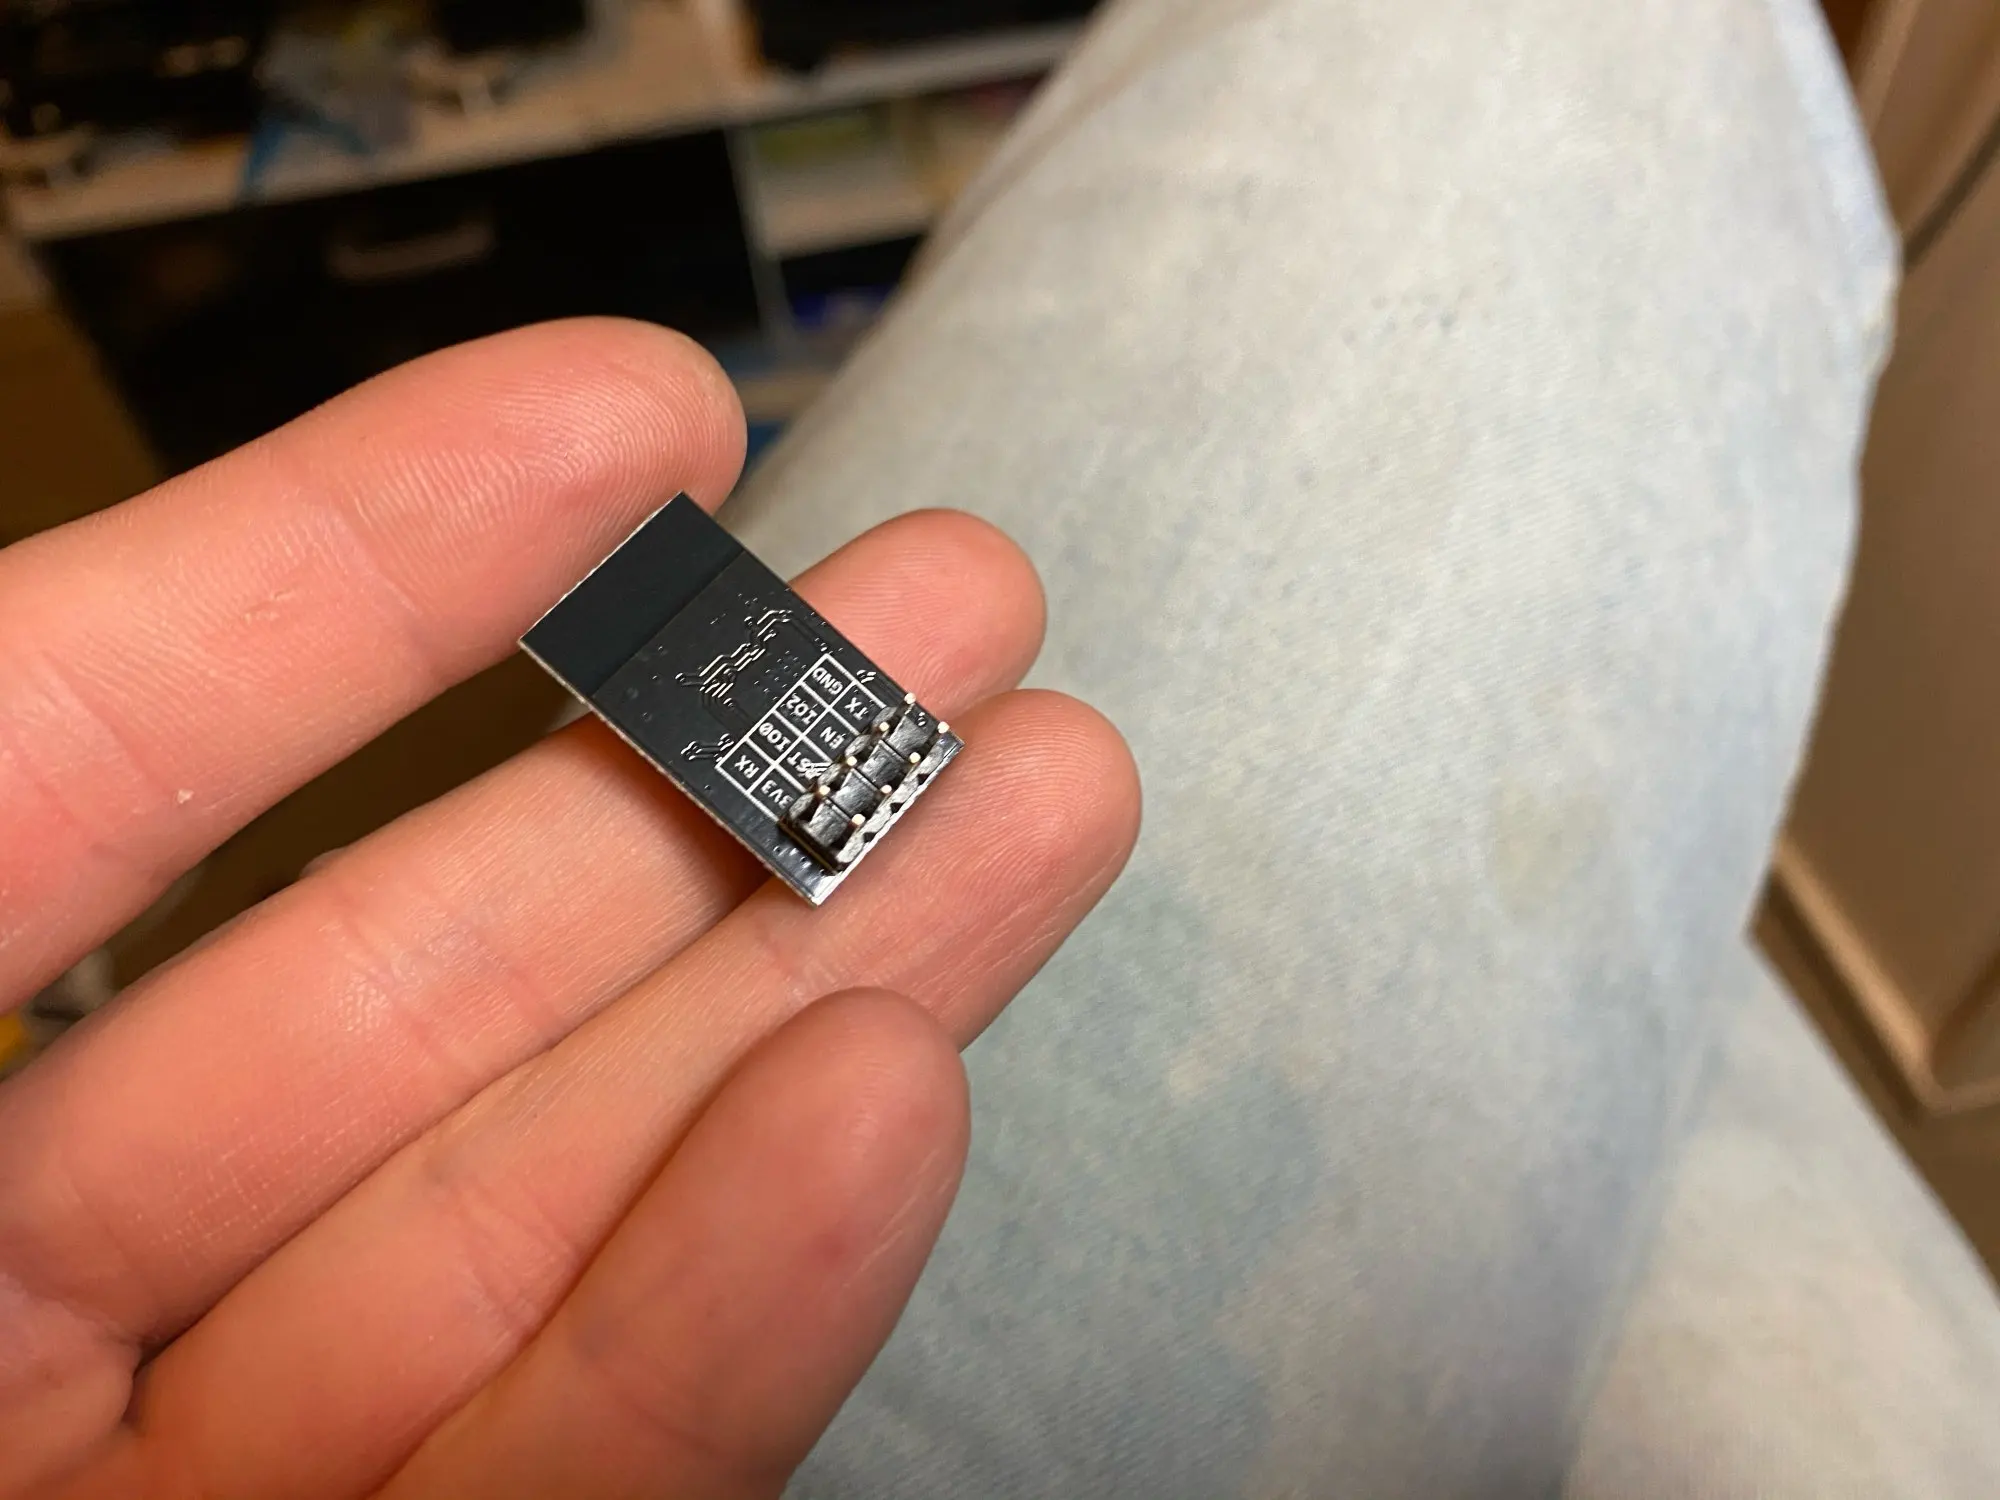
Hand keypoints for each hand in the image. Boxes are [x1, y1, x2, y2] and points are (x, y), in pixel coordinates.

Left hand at [0, 321, 1139, 1498]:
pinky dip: (738, 1317)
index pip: (76, 783)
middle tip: (939, 612)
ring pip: (548, 1234)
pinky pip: (577, 1485)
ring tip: (1041, 799)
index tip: (637, 418)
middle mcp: (34, 1330)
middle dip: (698, 779)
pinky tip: (892, 1096)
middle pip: (402, 1011)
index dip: (343, 580)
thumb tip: (105, 696)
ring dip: (814, 1001)